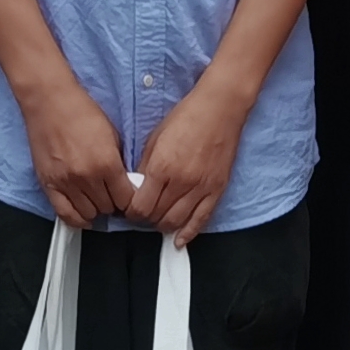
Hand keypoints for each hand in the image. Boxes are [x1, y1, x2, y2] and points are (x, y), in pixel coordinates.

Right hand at [22, 77, 139, 227]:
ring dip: (96, 210)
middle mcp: (86, 177)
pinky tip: (84, 215)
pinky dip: (77, 219)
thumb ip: (119, 162)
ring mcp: (65, 183)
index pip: (126, 199)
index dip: (130, 200)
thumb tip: (126, 183)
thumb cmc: (80, 112)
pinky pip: (64, 214)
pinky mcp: (48, 184)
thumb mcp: (113, 135)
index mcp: (107, 163)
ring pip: (88, 214)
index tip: (128, 197)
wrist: (50, 101)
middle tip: (113, 196)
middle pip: (108, 208)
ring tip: (97, 200)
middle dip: (114, 204)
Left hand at [132, 80, 249, 243]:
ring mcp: (201, 188)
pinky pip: (201, 219)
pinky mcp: (216, 190)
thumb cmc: (187, 117)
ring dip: (163, 226)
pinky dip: (189, 233)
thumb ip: (145, 167)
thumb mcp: (155, 138)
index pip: (140, 206)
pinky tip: (179, 240)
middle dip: (145, 220)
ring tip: (157, 221)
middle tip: (141, 216)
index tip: (129, 210)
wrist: (220, 109)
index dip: (131, 212)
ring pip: (176, 222)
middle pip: (156, 217)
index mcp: (161, 167)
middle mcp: (181, 182)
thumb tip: (137, 188)